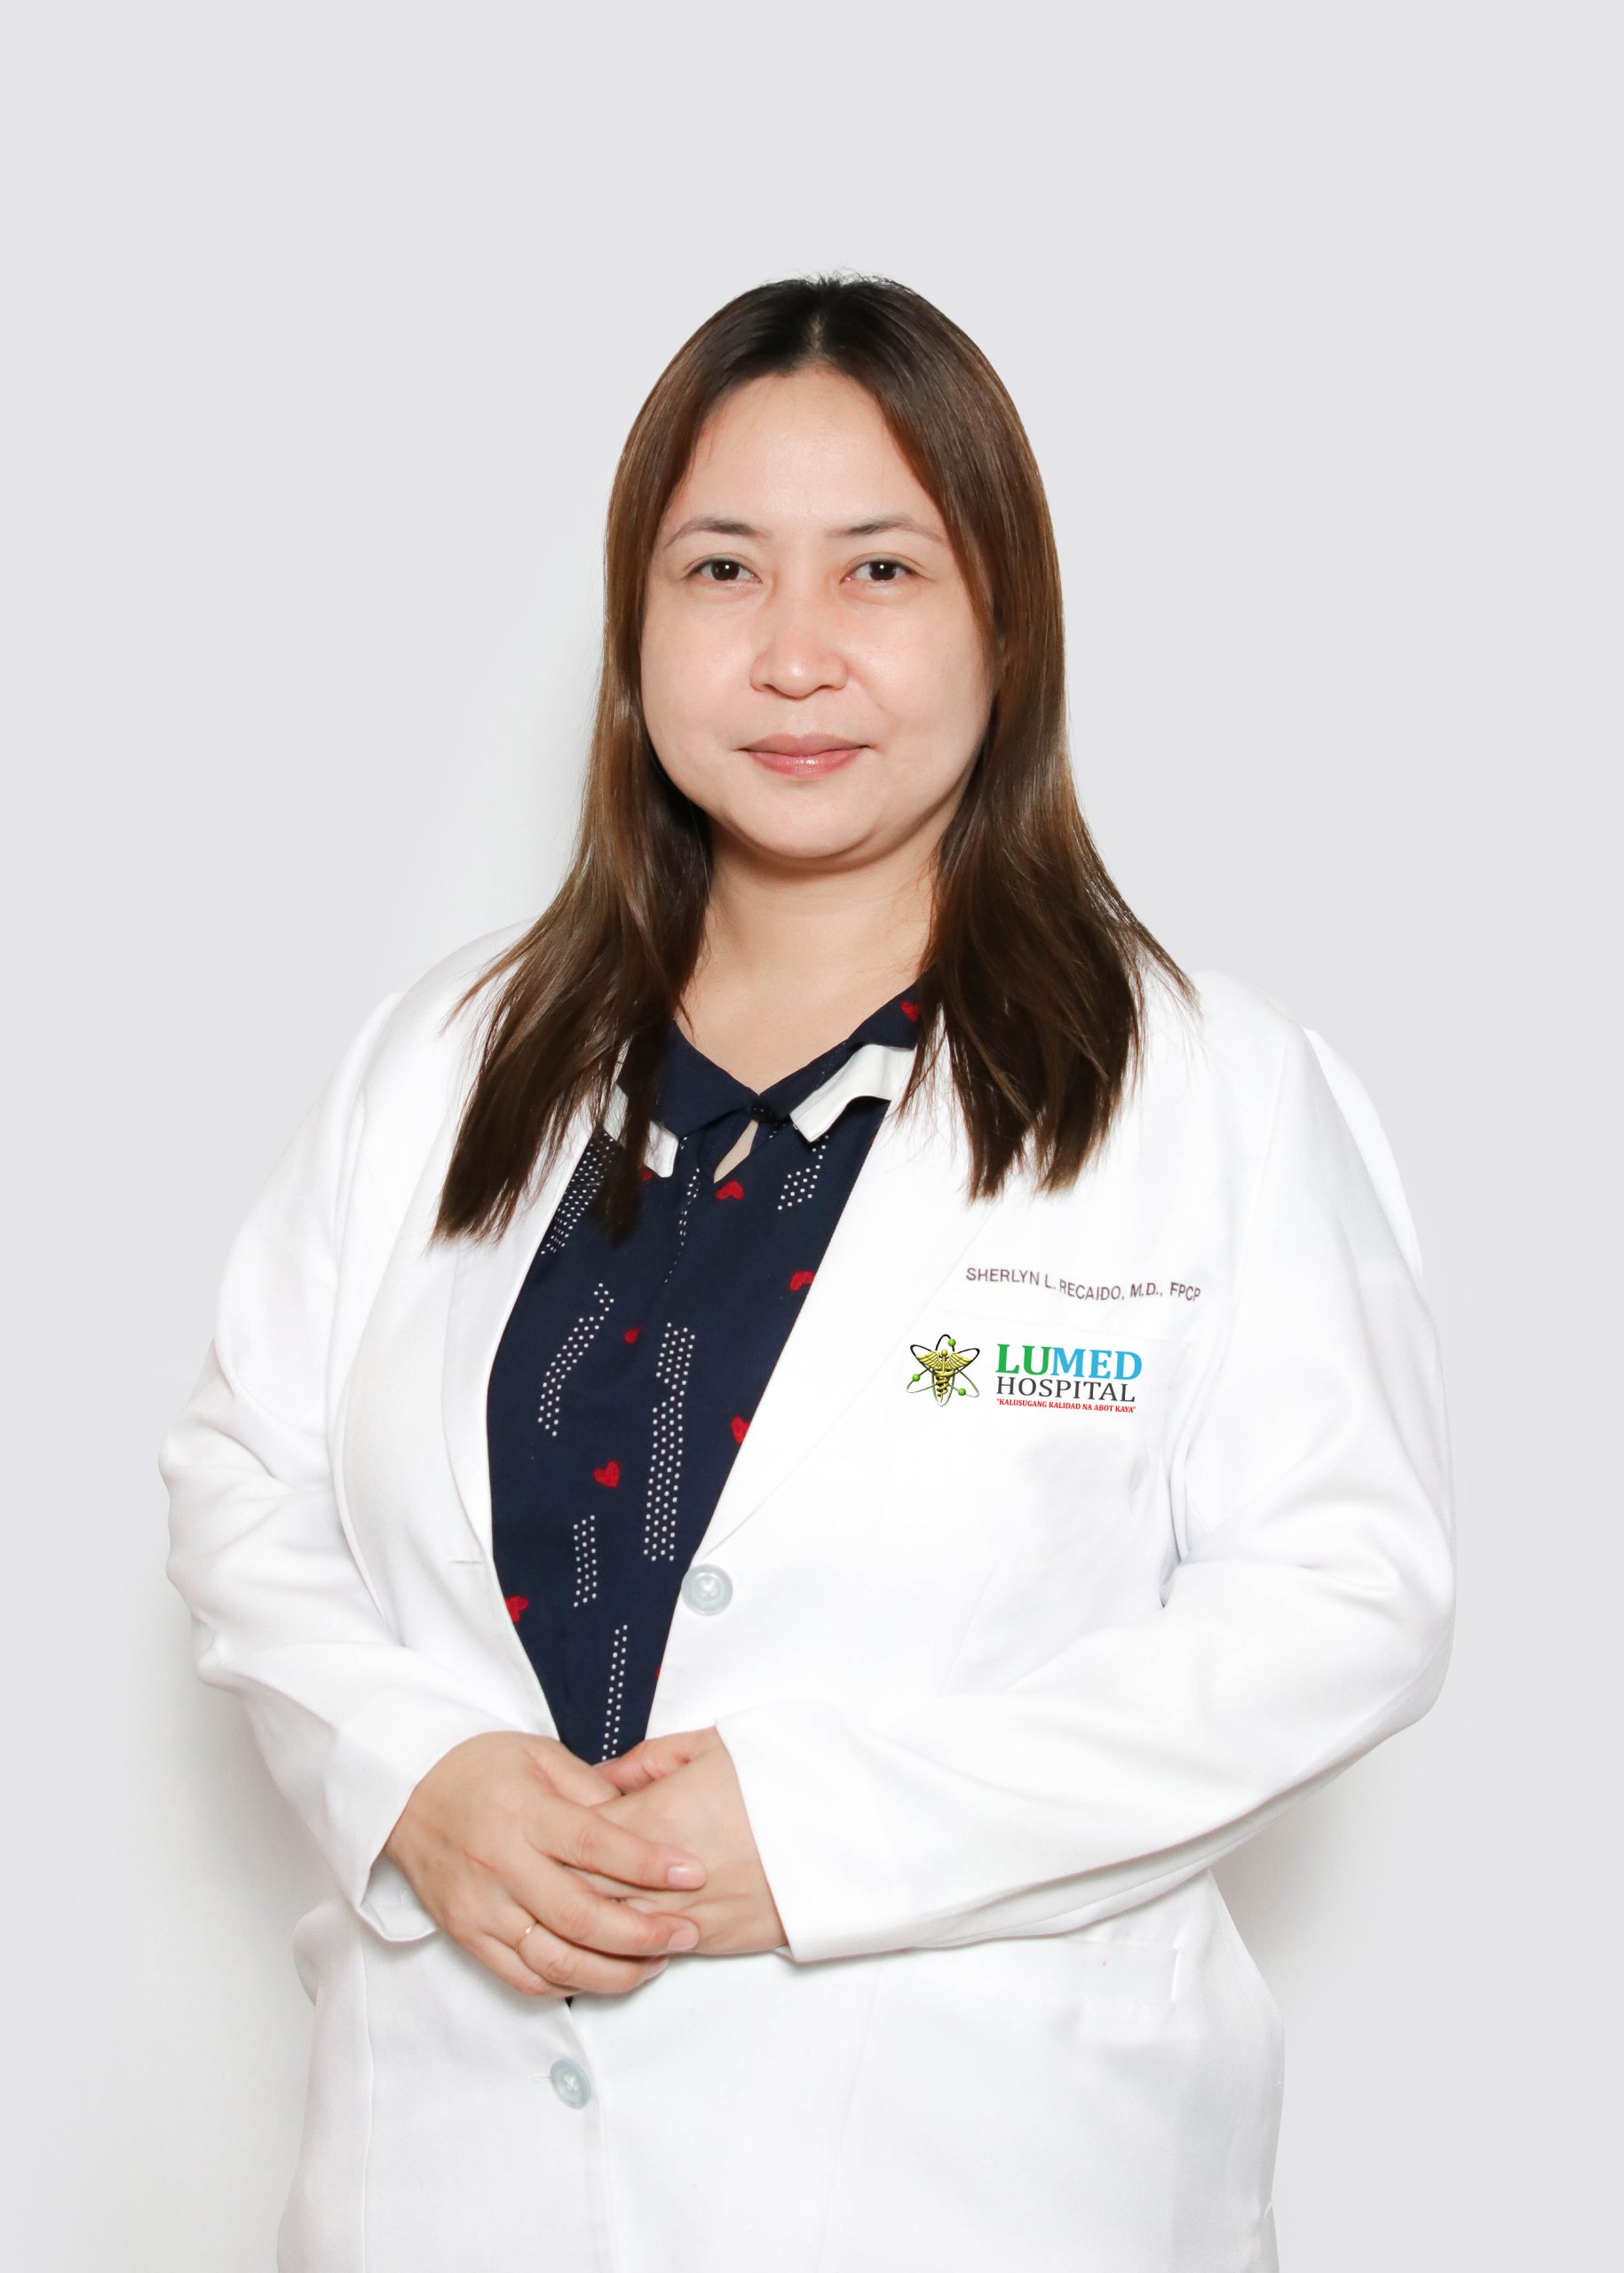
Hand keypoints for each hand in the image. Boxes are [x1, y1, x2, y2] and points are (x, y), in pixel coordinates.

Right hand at [381, 1731, 708, 1998]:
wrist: (404, 1790)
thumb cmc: (480, 1767)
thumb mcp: (539, 1755)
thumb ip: (593, 1789)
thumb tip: (644, 1824)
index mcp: (525, 1812)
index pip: (595, 1845)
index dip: (648, 1864)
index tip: (693, 1873)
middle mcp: (502, 1864)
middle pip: (581, 1915)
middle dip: (643, 1933)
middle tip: (687, 1931)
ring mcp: (482, 1907)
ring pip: (556, 1960)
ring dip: (614, 1971)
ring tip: (657, 1962)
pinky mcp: (467, 1935)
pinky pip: (523, 1978)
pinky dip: (569, 1985)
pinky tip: (605, 1975)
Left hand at [566, 1726, 787, 1956]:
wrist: (851, 1830)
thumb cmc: (784, 1776)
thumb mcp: (714, 1744)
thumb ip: (648, 1760)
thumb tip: (602, 1777)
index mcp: (657, 1817)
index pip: (576, 1836)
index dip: (559, 1831)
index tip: (555, 1825)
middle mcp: (662, 1876)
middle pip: (582, 1889)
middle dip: (560, 1881)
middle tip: (547, 1871)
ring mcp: (687, 1914)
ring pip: (610, 1931)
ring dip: (586, 1923)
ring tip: (568, 1910)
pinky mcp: (713, 1942)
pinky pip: (651, 1953)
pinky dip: (626, 1947)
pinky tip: (615, 1936)